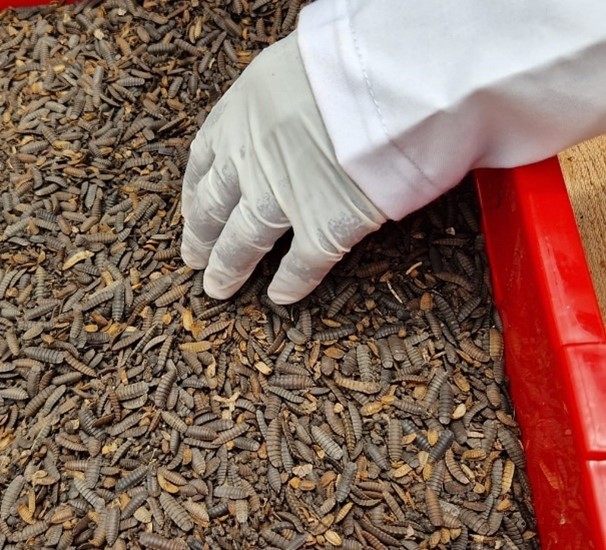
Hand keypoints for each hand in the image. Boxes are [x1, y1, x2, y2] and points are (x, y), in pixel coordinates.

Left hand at [181, 32, 385, 303]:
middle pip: (215, 208)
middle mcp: (250, 160)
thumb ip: (274, 97)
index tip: (191, 211)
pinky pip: (301, 264)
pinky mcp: (323, 226)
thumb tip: (279, 111)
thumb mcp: (290, 63)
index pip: (203, 162)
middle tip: (193, 260)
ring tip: (219, 288)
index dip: (194, 193)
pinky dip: (290, 283)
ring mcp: (282, 196)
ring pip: (244, 241)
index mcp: (240, 115)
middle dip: (201, 237)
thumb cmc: (347, 60)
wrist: (386, 78)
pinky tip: (280, 297)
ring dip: (230, 268)